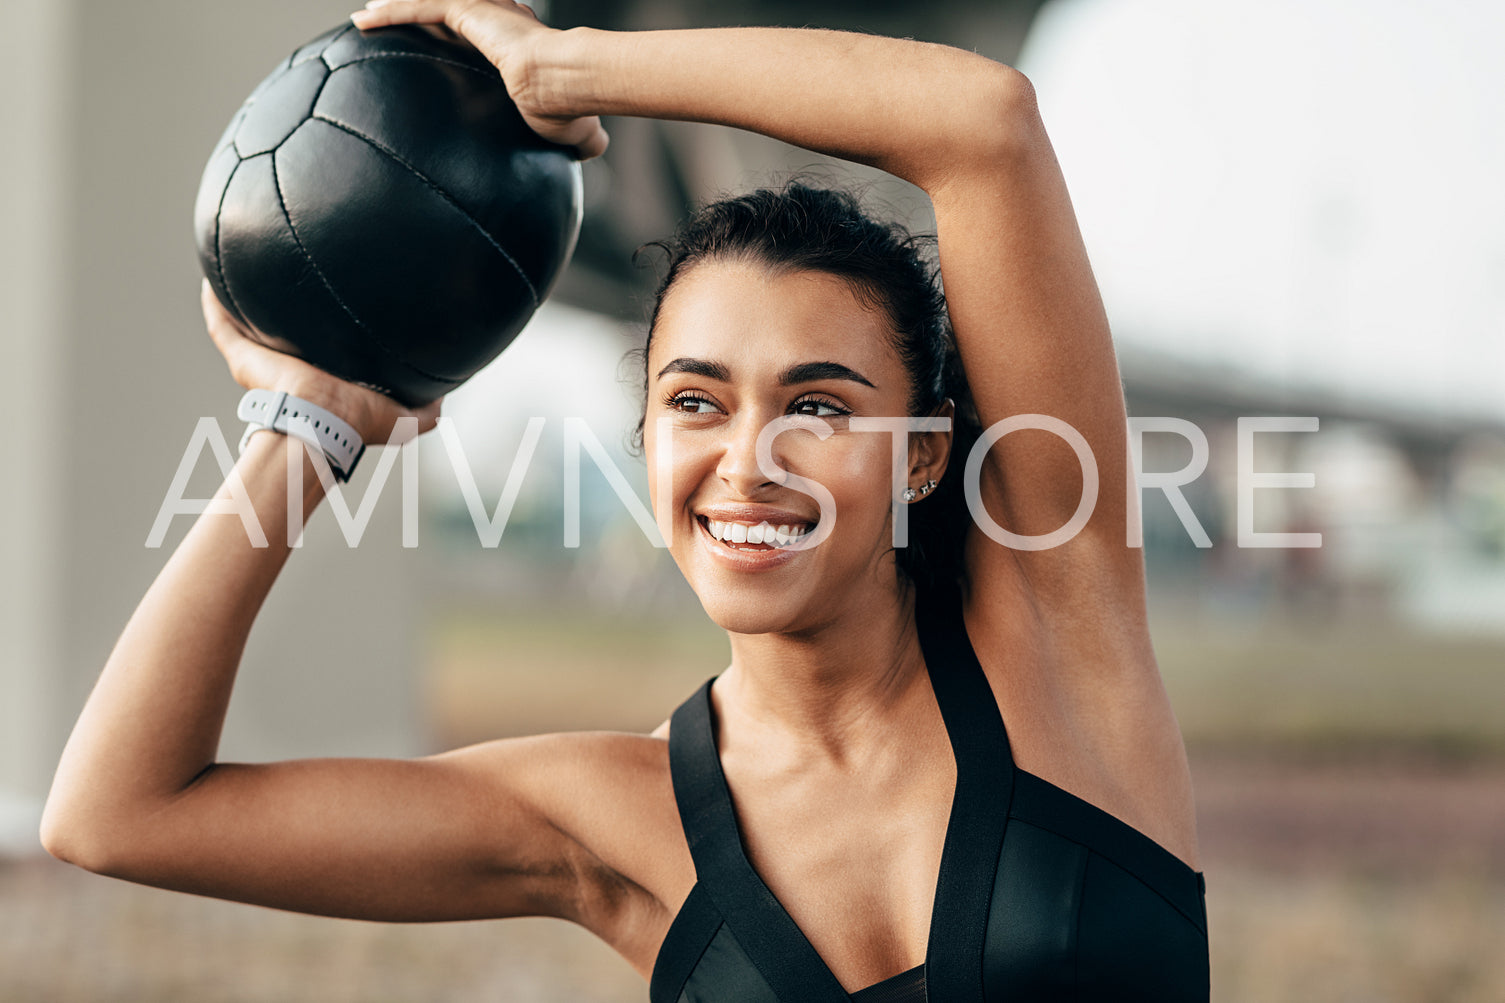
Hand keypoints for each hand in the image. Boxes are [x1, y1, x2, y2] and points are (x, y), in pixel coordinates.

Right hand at [201, 280, 441, 445]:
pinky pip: (220, 323)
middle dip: (288, 308)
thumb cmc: (357, 425)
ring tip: (249, 262)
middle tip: (295, 273)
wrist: (322, 424)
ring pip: (247, 324)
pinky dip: (214, 302)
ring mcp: (262, 361)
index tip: (340, 303)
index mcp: (324, 378)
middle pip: (285, 332)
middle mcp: (291, 367)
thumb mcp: (404, 419)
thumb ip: (426, 410)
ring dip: (245, 299)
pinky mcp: (242, 355)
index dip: (331, 329)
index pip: (326, 349)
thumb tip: (445, 401)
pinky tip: (213, 277)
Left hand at [350, 0, 608, 159]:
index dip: (460, 39)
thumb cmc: (570, 108)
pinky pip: (423, 7)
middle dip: (421, 16)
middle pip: (451, 13)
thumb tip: (595, 145)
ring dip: (397, 10)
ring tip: (365, 16)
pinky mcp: (471, 9)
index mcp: (521, 45)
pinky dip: (392, 11)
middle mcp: (502, 21)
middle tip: (392, 21)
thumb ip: (581, 134)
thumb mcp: (576, 127)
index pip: (484, 35)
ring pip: (430, 5)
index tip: (442, 49)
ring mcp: (484, 13)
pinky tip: (364, 18)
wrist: (564, 83)